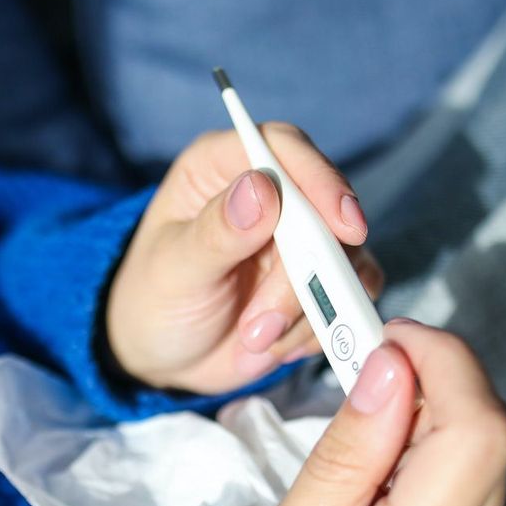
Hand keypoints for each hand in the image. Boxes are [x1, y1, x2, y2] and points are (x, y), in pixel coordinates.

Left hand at [106, 124, 382, 393]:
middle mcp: (269, 193)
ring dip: (306, 312)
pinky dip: (319, 328)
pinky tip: (277, 345)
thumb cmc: (155, 300)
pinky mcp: (320, 280)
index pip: (282, 148)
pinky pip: (349, 297)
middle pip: (323, 213)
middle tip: (259, 327)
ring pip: (344, 260)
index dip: (320, 180)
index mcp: (222, 167)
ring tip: (253, 340)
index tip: (344, 227)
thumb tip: (262, 188)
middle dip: (302, 279)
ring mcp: (300, 239)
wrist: (164, 357)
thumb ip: (218, 231)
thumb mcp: (175, 268)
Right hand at [222, 319, 505, 505]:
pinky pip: (484, 504)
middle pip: (490, 435)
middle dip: (430, 388)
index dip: (445, 360)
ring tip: (362, 482)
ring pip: (487, 465)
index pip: (477, 429)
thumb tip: (390, 371)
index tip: (388, 339)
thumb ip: (342, 461)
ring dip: (431, 439)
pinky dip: (440, 483)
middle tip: (362, 388)